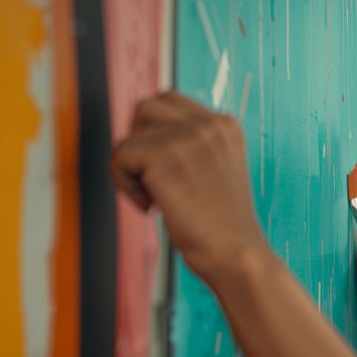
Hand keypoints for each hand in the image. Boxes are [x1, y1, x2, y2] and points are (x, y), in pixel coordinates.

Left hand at [110, 92, 268, 284]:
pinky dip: (125, 185)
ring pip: (131, 132)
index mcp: (226, 126)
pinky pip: (120, 156)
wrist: (236, 253)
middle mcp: (210, 124)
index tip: (166, 170)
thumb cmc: (222, 225)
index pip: (172, 102)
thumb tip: (143, 135)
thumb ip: (190, 147)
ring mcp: (188, 137)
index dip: (156, 133)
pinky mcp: (164, 156)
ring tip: (154, 194)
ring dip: (132, 164)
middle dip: (140, 142)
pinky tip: (151, 206)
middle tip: (153, 180)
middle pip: (147, 107)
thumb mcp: (214, 170)